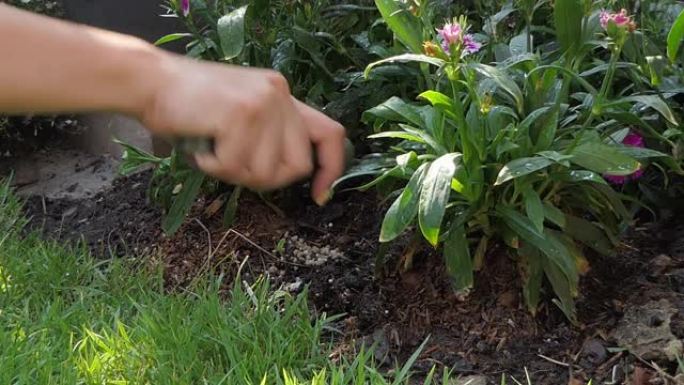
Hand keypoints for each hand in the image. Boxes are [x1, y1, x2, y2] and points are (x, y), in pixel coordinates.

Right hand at [139, 56, 345, 204]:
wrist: (150, 82)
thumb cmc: (190, 106)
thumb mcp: (241, 112)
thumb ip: (270, 133)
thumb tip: (292, 172)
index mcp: (283, 95)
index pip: (330, 134)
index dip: (331, 168)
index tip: (319, 195)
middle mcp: (280, 95)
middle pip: (296, 165)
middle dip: (266, 179)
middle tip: (233, 166)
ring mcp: (263, 103)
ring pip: (265, 172)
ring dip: (233, 173)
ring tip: (212, 151)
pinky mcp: (241, 115)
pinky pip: (236, 166)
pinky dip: (214, 167)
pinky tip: (201, 149)